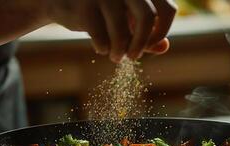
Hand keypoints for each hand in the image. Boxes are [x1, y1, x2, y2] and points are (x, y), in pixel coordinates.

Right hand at [47, 0, 176, 62]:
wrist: (62, 1)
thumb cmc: (102, 11)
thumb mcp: (126, 19)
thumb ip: (146, 32)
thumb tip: (164, 47)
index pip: (167, 8)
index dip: (162, 31)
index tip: (152, 45)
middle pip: (147, 18)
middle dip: (141, 44)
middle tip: (133, 56)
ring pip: (121, 32)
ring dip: (119, 51)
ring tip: (115, 56)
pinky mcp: (84, 6)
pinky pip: (101, 37)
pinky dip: (103, 48)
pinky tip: (100, 48)